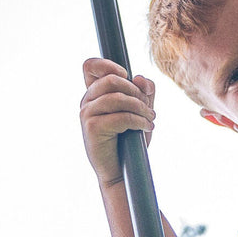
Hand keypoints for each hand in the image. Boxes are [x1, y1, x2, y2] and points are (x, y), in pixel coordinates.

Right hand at [80, 58, 154, 186]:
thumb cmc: (129, 140)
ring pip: (117, 97)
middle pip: (111, 79)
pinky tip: (147, 127)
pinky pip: (121, 116)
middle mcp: (87, 101)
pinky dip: (139, 120)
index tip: (125, 76)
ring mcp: (87, 114)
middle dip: (136, 91)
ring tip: (150, 118)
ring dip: (140, 107)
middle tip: (148, 107)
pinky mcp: (92, 128)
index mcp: (94, 93)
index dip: (108, 64)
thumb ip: (144, 90)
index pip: (90, 66)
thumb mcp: (140, 110)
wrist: (122, 172)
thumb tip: (140, 78)